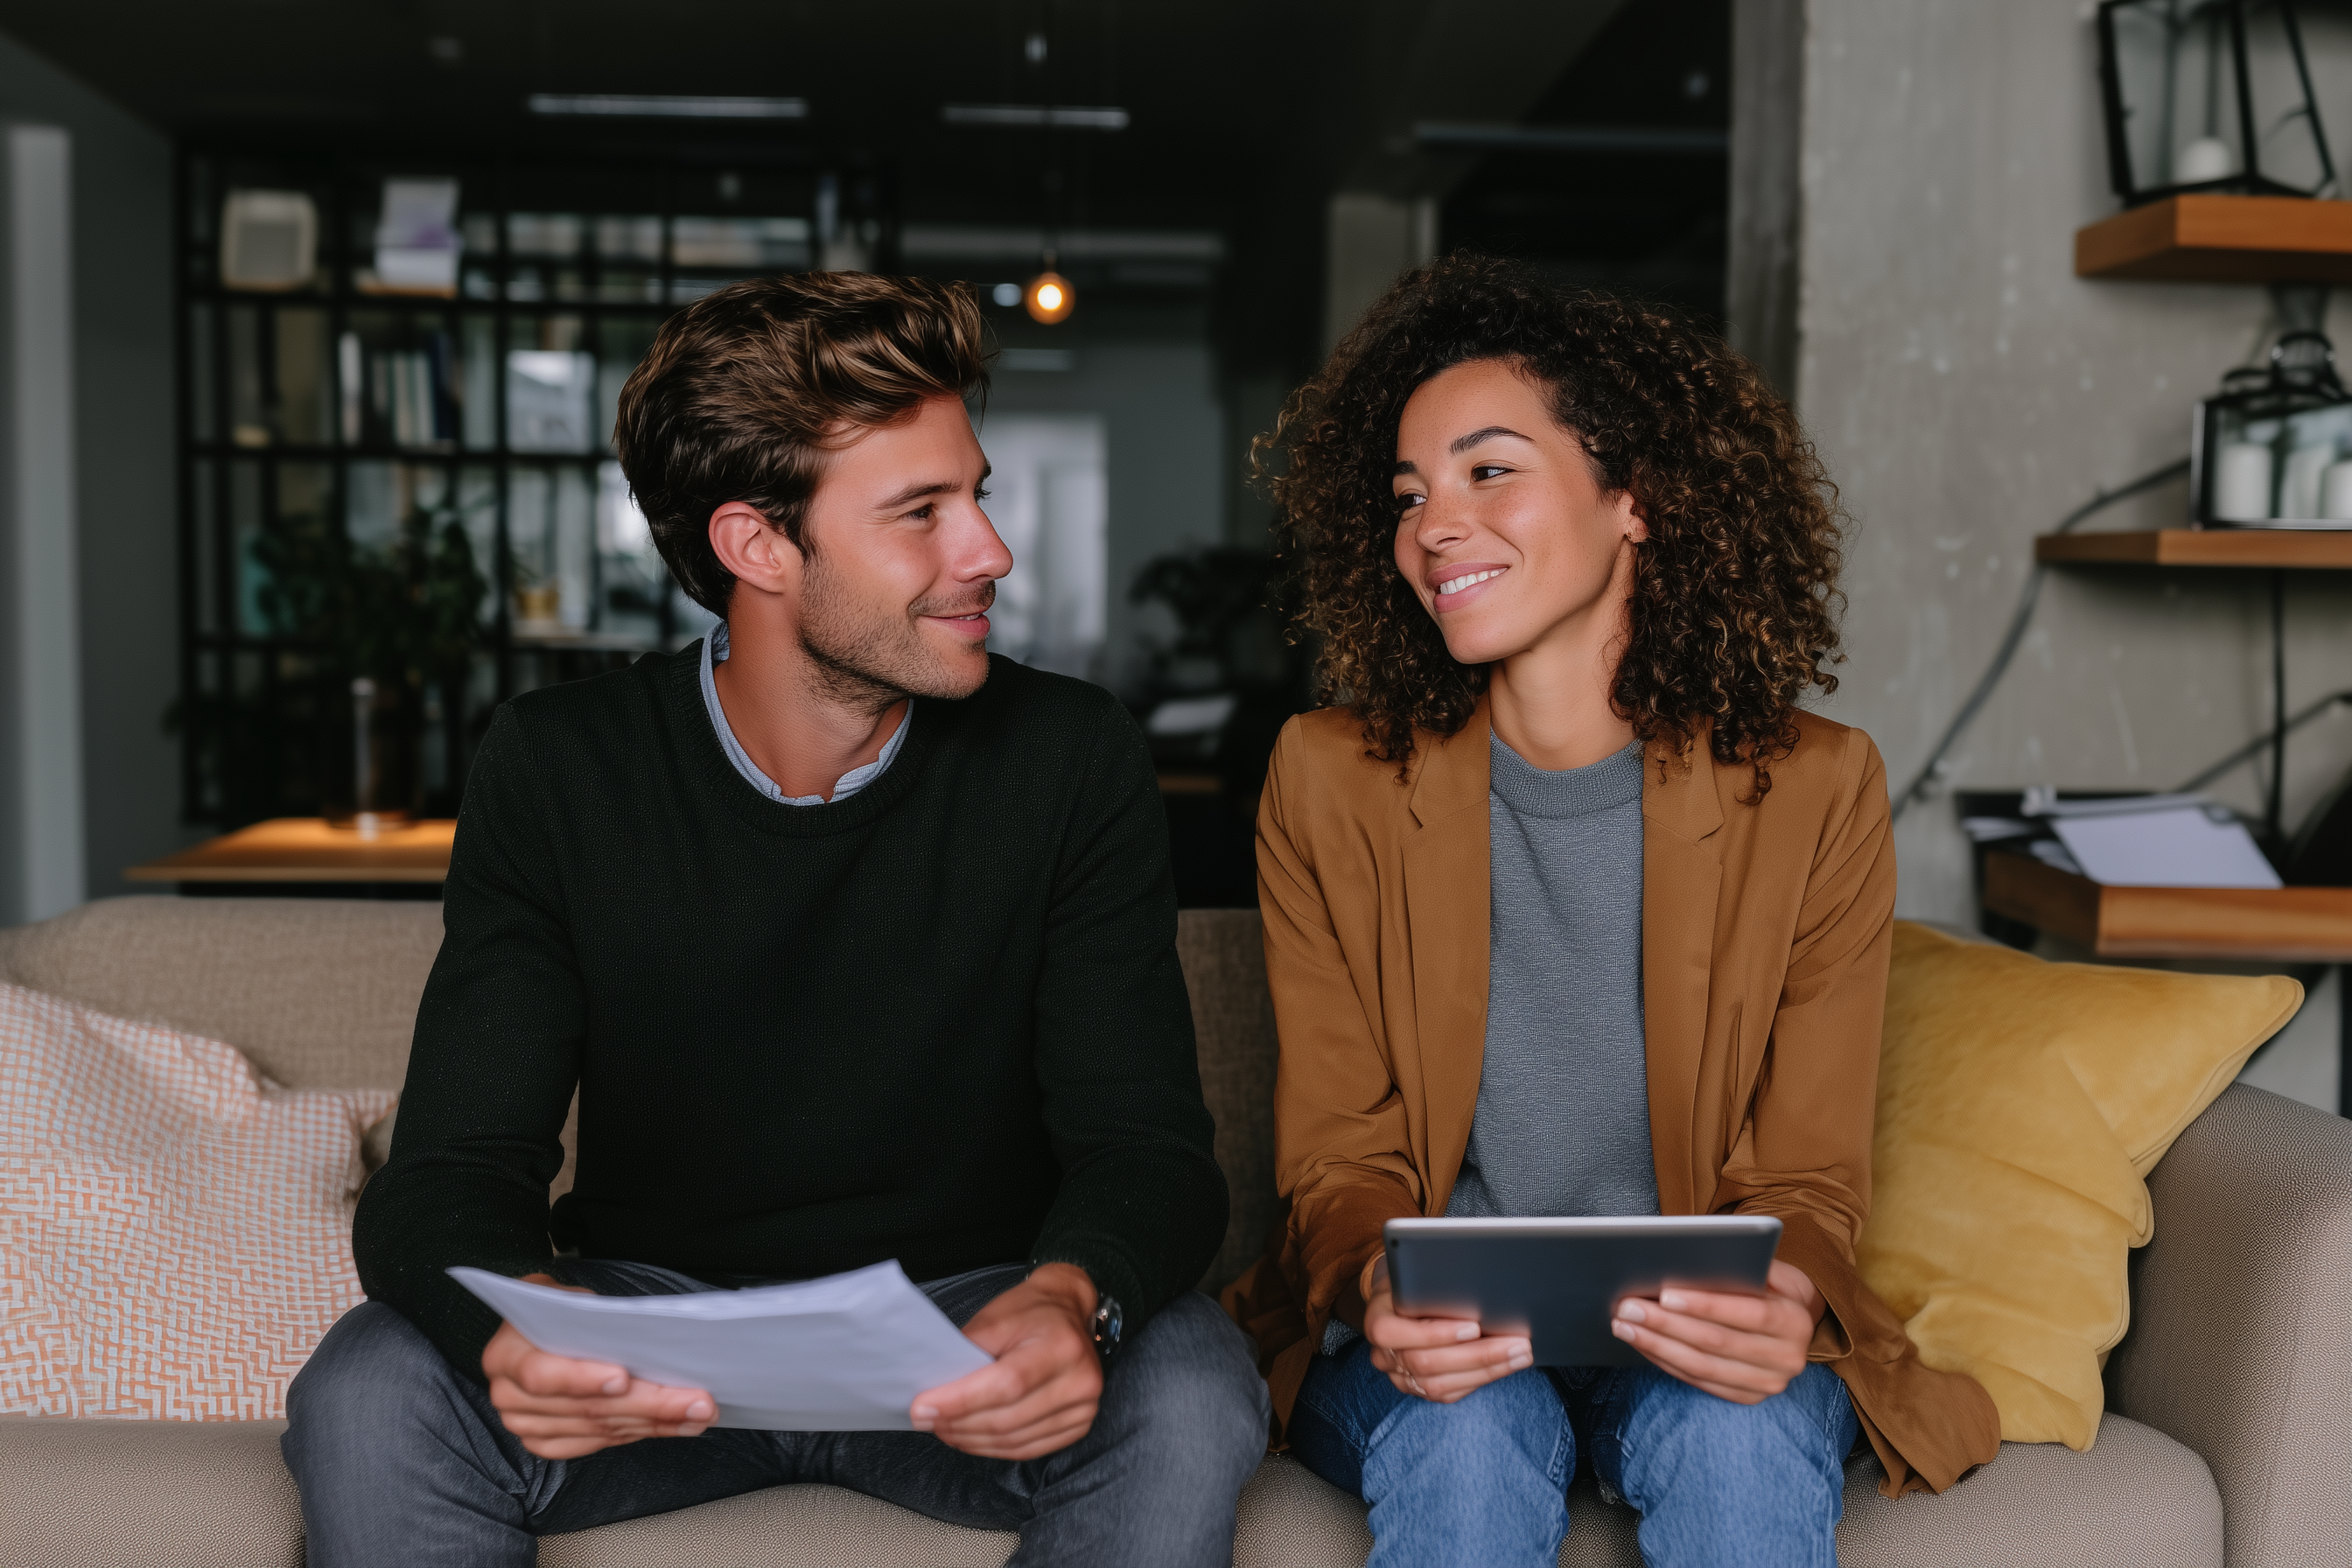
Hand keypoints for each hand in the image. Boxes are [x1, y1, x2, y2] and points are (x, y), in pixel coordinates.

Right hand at [483, 1274, 715, 1458]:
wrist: (535, 1330)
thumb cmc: (556, 1309)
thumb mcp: (565, 1296)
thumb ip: (589, 1315)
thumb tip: (641, 1332)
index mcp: (505, 1354)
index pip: (542, 1375)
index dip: (583, 1379)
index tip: (624, 1378)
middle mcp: (509, 1397)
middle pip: (586, 1409)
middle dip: (650, 1405)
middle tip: (697, 1402)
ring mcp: (526, 1426)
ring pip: (601, 1429)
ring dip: (656, 1423)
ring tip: (699, 1413)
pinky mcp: (547, 1443)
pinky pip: (599, 1443)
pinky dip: (639, 1433)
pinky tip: (672, 1425)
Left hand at [911, 1263, 1101, 1459]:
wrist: (1069, 1312)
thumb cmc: (1031, 1311)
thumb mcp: (996, 1317)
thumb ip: (967, 1352)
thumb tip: (935, 1390)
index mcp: (1062, 1346)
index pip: (1006, 1384)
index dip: (961, 1401)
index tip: (922, 1408)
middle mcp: (1080, 1380)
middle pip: (1007, 1418)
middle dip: (958, 1423)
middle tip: (925, 1420)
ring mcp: (1083, 1408)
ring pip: (1014, 1440)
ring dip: (971, 1440)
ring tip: (943, 1429)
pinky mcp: (1078, 1426)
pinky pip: (1027, 1449)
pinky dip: (993, 1448)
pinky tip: (970, 1438)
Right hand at [1362, 1255, 1531, 1403]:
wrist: (1403, 1298)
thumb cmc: (1416, 1280)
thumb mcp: (1418, 1272)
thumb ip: (1435, 1282)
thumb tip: (1477, 1288)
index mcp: (1376, 1320)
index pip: (1395, 1333)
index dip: (1436, 1333)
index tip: (1474, 1326)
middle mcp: (1382, 1353)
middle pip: (1425, 1363)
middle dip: (1477, 1354)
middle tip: (1517, 1343)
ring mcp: (1398, 1375)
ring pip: (1438, 1386)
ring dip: (1486, 1370)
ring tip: (1521, 1354)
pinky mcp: (1417, 1389)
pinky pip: (1447, 1394)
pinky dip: (1479, 1379)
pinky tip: (1505, 1365)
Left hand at [1609, 1258, 1823, 1404]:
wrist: (1795, 1321)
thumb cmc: (1771, 1284)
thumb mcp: (1770, 1268)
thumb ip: (1741, 1264)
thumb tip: (1694, 1259)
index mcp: (1796, 1320)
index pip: (1749, 1313)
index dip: (1706, 1305)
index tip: (1665, 1293)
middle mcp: (1787, 1358)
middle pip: (1717, 1342)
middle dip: (1667, 1324)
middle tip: (1628, 1307)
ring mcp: (1767, 1383)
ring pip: (1703, 1366)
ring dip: (1658, 1346)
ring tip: (1624, 1326)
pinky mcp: (1748, 1396)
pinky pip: (1700, 1381)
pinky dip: (1667, 1362)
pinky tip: (1642, 1345)